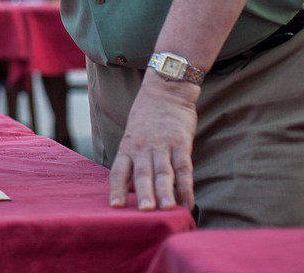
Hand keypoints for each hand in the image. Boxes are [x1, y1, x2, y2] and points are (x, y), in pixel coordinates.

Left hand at [108, 71, 198, 211]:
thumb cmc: (147, 119)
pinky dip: (186, 187)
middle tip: (144, 212)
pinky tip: (188, 202)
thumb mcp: (132, 138)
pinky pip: (184, 168)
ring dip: (165, 192)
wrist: (166, 91)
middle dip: (143, 194)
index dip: (117, 189)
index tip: (115, 206)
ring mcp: (163, 146)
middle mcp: (143, 149)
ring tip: (167, 210)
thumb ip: (132, 163)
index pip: (118, 171)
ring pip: (163, 173)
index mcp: (127, 148)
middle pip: (142, 174)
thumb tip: (129, 190)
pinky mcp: (181, 144)